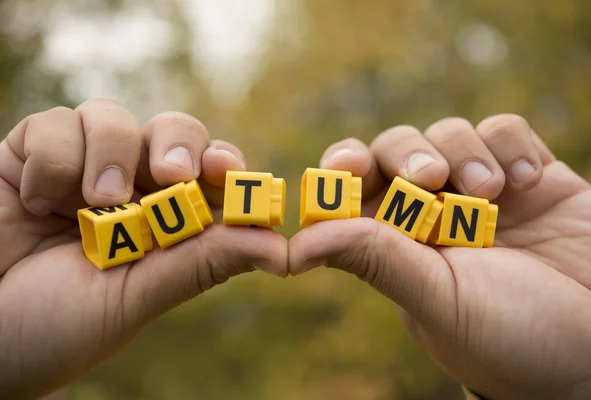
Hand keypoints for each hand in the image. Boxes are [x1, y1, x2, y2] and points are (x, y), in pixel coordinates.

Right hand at [0, 99, 286, 398]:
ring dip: (110, 155)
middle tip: (173, 171)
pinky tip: (34, 199)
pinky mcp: (30, 154)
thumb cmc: (53, 327)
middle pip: (174, 133)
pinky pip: (56, 124)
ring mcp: (81, 169)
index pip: (208, 179)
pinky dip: (51, 158)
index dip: (224, 166)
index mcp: (163, 226)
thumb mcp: (133, 300)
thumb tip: (281, 250)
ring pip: (115, 117)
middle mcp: (128, 192)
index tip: (229, 171)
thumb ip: (200, 265)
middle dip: (177, 143)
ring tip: (92, 202)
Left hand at [290, 115, 590, 398]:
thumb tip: (295, 247)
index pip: (351, 188)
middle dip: (406, 154)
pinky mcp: (529, 173)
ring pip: (448, 133)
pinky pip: (503, 131)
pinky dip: (510, 147)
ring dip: (464, 153)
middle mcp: (433, 211)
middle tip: (429, 177)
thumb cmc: (511, 337)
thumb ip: (374, 261)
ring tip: (492, 191)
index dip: (340, 169)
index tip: (344, 169)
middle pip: (395, 149)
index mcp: (398, 242)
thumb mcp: (437, 300)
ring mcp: (481, 190)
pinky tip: (528, 181)